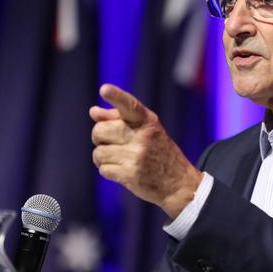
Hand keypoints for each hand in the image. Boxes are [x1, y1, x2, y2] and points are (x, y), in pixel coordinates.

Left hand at [90, 84, 202, 218]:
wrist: (178, 182)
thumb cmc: (159, 151)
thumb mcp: (147, 130)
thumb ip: (119, 118)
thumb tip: (94, 112)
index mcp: (147, 121)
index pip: (129, 105)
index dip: (116, 96)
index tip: (104, 89)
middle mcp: (142, 137)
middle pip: (100, 130)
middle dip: (99, 137)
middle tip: (110, 141)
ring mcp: (136, 156)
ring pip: (98, 152)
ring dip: (103, 157)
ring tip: (118, 158)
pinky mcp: (131, 175)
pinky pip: (103, 169)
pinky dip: (108, 170)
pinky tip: (122, 170)